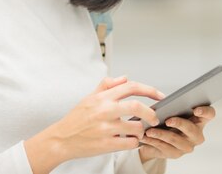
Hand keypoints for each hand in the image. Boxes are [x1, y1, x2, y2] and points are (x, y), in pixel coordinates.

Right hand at [24, 76, 164, 173]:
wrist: (61, 139)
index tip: (159, 96)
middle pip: (137, 106)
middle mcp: (105, 110)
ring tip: (137, 131)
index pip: (131, 87)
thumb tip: (125, 77)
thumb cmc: (76, 118)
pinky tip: (130, 141)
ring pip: (136, 127)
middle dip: (151, 112)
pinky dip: (134, 142)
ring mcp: (106, 128)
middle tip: (155, 117)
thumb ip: (107, 85)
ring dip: (141, 130)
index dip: (149, 90)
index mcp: (103, 97)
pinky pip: (130, 143)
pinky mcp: (106, 144)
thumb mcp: (90, 97)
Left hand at [138, 105, 215, 162]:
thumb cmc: (168, 120)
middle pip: (192, 129)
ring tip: (150, 130)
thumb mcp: (172, 111)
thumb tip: (165, 103)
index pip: (209, 114)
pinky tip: (146, 137)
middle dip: (179, 124)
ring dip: (161, 134)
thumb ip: (173, 107)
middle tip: (168, 120)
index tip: (195, 109)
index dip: (205, 112)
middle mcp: (197, 134)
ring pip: (175, 140)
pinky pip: (164, 147)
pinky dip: (153, 141)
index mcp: (200, 120)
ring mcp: (187, 146)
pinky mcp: (176, 154)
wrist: (158, 138)